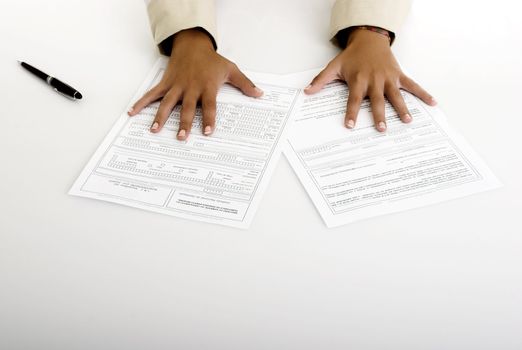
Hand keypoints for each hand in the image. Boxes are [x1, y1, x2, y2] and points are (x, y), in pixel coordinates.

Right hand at [128, 29, 262, 139]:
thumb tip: (260, 94)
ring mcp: (176, 86)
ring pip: (167, 103)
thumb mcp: (231, 70)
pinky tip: (132, 112)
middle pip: (187, 108)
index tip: (207, 132)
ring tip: (154, 130)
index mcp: (207, 87)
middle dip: (184, 123)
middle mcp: (190, 88)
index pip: (209, 106)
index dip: (208, 119)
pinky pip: (152, 94)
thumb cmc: (212, 60)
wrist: (193, 45)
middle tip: (181, 137)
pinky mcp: (165, 83)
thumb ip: (245, 84)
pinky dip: (142, 102)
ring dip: (160, 116)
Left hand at [304, 28, 436, 131]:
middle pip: (377, 101)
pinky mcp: (399, 75)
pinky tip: (432, 102)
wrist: (369, 40)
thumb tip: (307, 91)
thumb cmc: (352, 56)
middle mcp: (374, 81)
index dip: (351, 113)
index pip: (353, 100)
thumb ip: (321, 81)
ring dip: (402, 108)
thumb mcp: (334, 66)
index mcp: (359, 80)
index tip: (349, 126)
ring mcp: (388, 78)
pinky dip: (423, 93)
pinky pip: (412, 85)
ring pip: (396, 95)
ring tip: (407, 121)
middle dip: (379, 115)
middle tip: (381, 129)